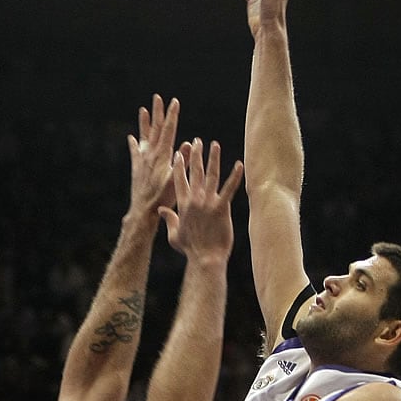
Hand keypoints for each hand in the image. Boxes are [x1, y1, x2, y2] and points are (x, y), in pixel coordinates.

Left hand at [127, 94, 190, 222]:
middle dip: (158, 113)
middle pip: (155, 129)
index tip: (174, 102)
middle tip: (157, 98)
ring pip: (144, 136)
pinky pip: (135, 151)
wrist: (143, 210)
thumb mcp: (176, 179)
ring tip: (142, 110)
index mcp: (162, 155)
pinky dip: (134, 143)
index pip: (168, 130)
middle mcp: (150, 154)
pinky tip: (131, 138)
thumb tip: (190, 143)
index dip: (172, 115)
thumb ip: (183, 161)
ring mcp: (142, 160)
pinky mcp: (136, 168)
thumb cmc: (163, 197)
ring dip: (144, 123)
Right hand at [159, 138, 242, 262]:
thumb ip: (168, 219)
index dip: (179, 165)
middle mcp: (194, 200)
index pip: (178, 180)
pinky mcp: (222, 208)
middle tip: (197, 141)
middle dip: (195, 155)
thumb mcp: (174, 234)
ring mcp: (208, 202)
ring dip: (213, 159)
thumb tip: (161, 211)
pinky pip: (230, 188)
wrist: (205, 259)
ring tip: (214, 144)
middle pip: (194, 172)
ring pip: (211, 175)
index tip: (179, 152)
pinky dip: (235, 176)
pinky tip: (240, 165)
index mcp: (182, 205)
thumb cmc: (191, 249)